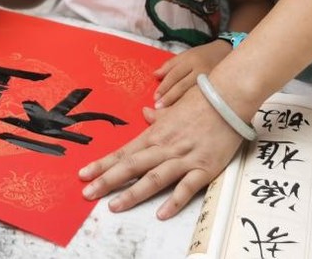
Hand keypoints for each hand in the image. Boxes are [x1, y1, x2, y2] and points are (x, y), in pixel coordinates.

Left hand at [78, 85, 243, 219]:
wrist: (227, 97)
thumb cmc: (200, 102)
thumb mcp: (174, 109)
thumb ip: (159, 118)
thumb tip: (145, 114)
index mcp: (155, 134)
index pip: (123, 152)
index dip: (102, 164)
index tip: (83, 174)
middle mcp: (164, 147)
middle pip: (131, 166)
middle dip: (107, 180)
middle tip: (87, 193)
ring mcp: (183, 158)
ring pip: (154, 178)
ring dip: (133, 193)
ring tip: (114, 206)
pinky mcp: (204, 167)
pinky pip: (187, 186)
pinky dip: (174, 200)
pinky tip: (161, 213)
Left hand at [153, 41, 230, 107]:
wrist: (228, 52)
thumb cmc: (203, 55)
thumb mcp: (186, 55)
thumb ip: (170, 65)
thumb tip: (155, 75)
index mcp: (192, 60)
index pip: (175, 74)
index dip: (164, 86)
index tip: (155, 97)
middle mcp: (201, 70)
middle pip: (182, 85)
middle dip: (169, 97)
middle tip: (158, 107)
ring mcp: (211, 80)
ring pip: (192, 94)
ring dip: (179, 103)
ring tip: (169, 113)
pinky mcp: (218, 88)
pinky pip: (202, 98)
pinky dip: (192, 104)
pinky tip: (185, 112)